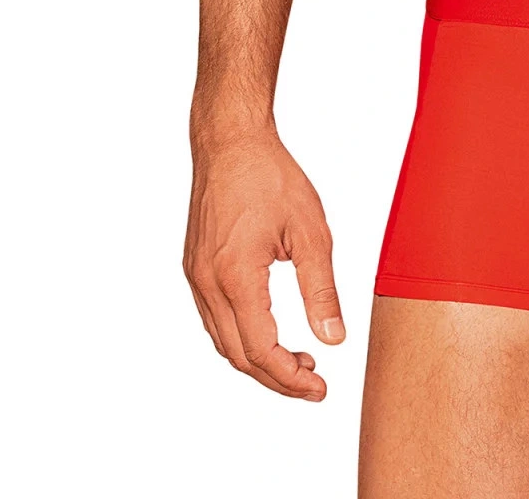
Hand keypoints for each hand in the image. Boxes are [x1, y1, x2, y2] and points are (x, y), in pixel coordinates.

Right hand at [184, 127, 344, 398]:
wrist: (231, 142)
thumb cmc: (270, 176)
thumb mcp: (310, 231)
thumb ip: (321, 289)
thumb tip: (333, 339)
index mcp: (236, 276)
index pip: (261, 350)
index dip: (290, 378)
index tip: (319, 388)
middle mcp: (208, 283)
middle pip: (239, 355)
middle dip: (276, 377)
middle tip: (313, 383)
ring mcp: (196, 277)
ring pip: (223, 341)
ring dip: (258, 360)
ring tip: (298, 361)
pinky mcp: (195, 268)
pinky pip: (214, 319)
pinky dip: (241, 337)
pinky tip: (268, 332)